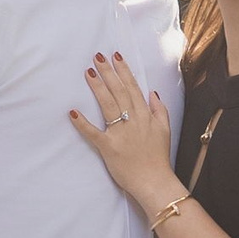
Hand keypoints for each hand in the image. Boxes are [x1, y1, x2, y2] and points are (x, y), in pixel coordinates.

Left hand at [69, 48, 176, 208]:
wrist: (154, 181)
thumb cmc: (158, 157)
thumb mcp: (165, 130)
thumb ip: (160, 109)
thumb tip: (152, 92)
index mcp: (144, 115)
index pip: (132, 87)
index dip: (123, 71)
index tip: (115, 56)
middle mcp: (132, 120)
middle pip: (119, 91)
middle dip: (108, 73)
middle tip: (97, 57)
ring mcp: (120, 133)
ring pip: (107, 105)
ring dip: (98, 88)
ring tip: (89, 73)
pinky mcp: (108, 147)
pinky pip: (93, 133)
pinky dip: (82, 123)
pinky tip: (73, 112)